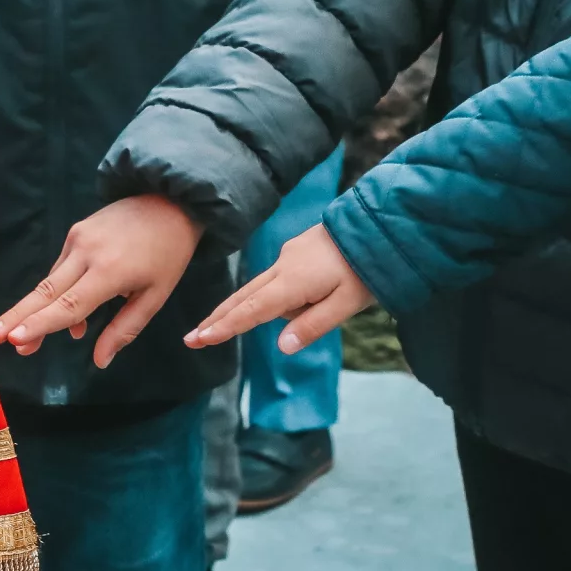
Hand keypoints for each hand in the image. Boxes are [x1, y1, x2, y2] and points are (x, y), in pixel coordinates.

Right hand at [0, 194, 202, 369]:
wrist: (170, 199)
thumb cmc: (169, 254)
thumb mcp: (156, 296)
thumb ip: (125, 328)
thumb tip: (99, 362)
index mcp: (110, 272)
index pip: (69, 304)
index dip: (41, 324)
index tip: (14, 339)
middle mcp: (87, 253)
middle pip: (45, 291)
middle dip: (16, 316)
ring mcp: (78, 238)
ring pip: (50, 281)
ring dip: (35, 311)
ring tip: (22, 341)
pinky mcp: (77, 231)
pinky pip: (61, 268)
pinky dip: (59, 292)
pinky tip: (69, 316)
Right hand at [184, 223, 374, 352]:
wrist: (378, 223)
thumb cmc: (368, 268)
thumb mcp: (347, 304)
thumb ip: (314, 325)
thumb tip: (282, 347)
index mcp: (293, 283)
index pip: (252, 311)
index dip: (226, 327)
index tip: (200, 339)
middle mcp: (283, 267)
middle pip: (243, 298)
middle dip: (217, 319)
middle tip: (191, 338)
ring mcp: (288, 256)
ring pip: (262, 288)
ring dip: (250, 307)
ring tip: (259, 316)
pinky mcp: (297, 250)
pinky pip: (280, 278)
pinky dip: (276, 293)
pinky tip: (304, 295)